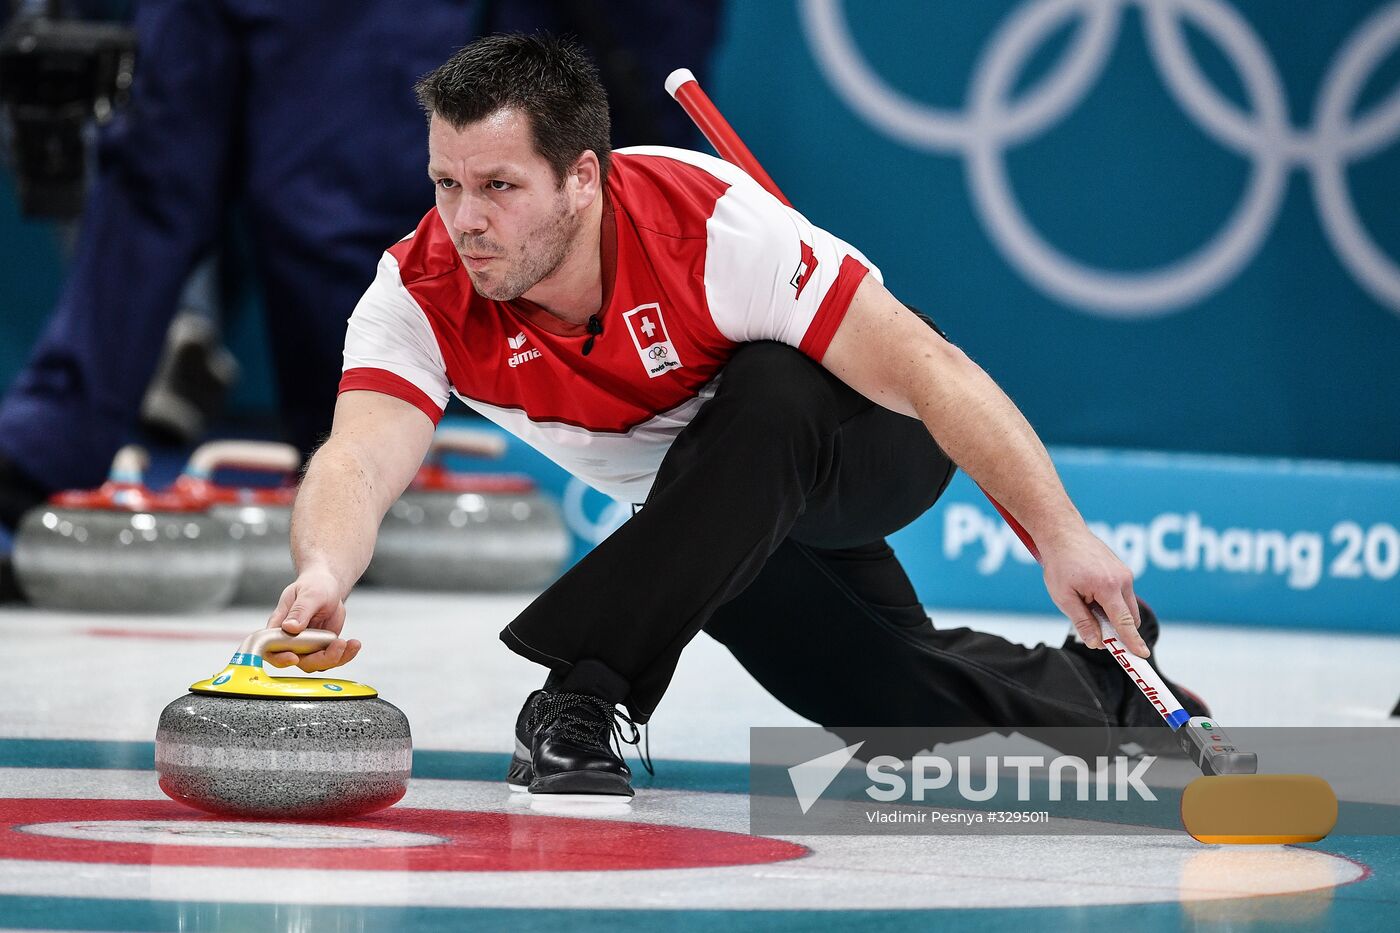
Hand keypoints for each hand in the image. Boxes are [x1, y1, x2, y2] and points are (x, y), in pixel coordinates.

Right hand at [265, 567, 359, 671]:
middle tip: (338, 644)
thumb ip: (299, 610)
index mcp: (278, 627)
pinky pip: (332, 659)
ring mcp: (306, 647)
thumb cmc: (312, 586)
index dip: (279, 658)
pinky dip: (345, 654)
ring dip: (336, 658)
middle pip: (299, 661)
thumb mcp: (308, 594)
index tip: (293, 657)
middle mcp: (290, 642)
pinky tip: (354, 644)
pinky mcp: (322, 649)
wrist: (327, 586)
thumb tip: (289, 627)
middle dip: (319, 659)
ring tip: (350, 643)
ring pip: (318, 664)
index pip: (271, 649)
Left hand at [1040, 528, 1149, 657]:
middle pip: (1130, 617)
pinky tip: (1089, 591)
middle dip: (1117, 629)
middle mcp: (1122, 579)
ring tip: (1084, 600)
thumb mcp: (1063, 597)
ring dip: (1112, 613)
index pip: (1125, 622)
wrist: (1063, 533)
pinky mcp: (1123, 570)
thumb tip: (1097, 643)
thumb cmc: (1060, 564)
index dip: (1132, 641)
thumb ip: (1082, 621)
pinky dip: (1111, 601)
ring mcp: (1125, 573)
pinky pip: (1122, 594)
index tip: (1141, 656)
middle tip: (1096, 631)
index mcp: (1108, 587)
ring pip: (1126, 606)